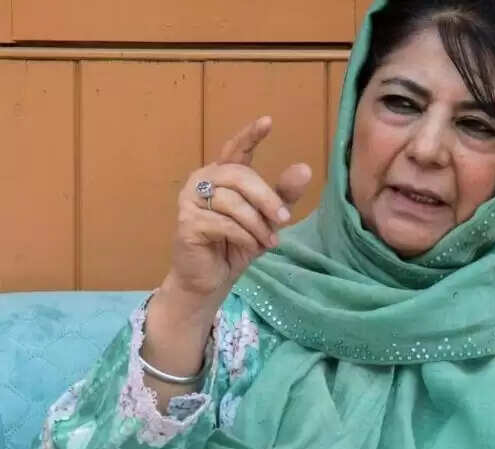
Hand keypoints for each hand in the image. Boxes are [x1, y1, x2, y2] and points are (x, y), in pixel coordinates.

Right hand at [163, 116, 311, 316]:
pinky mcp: (186, 222)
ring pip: (232, 201)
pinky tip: (250, 246)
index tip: (268, 121)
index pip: (236, 148)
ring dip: (256, 223)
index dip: (250, 135)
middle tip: (284, 219)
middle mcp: (203, 180)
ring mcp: (190, 200)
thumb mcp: (267, 219)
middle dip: (266, 198)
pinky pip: (222, 222)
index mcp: (223, 175)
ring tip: (268, 241)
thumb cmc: (237, 244)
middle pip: (240, 176)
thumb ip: (283, 195)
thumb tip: (305, 169)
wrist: (212, 278)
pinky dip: (243, 235)